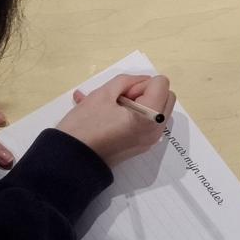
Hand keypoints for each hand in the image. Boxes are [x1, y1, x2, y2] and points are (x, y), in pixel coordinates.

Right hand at [58, 74, 176, 166]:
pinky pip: (148, 122)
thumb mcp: (103, 93)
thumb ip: (127, 81)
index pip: (162, 83)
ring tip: (114, 107)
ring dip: (142, 102)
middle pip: (166, 96)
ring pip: (158, 109)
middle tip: (121, 100)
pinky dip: (136, 114)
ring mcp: (150, 140)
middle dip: (147, 92)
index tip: (123, 95)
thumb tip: (144, 80)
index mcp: (150, 117)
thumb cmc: (85, 125)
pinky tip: (111, 115)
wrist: (73, 159)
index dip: (141, 84)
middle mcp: (156, 130)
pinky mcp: (142, 145)